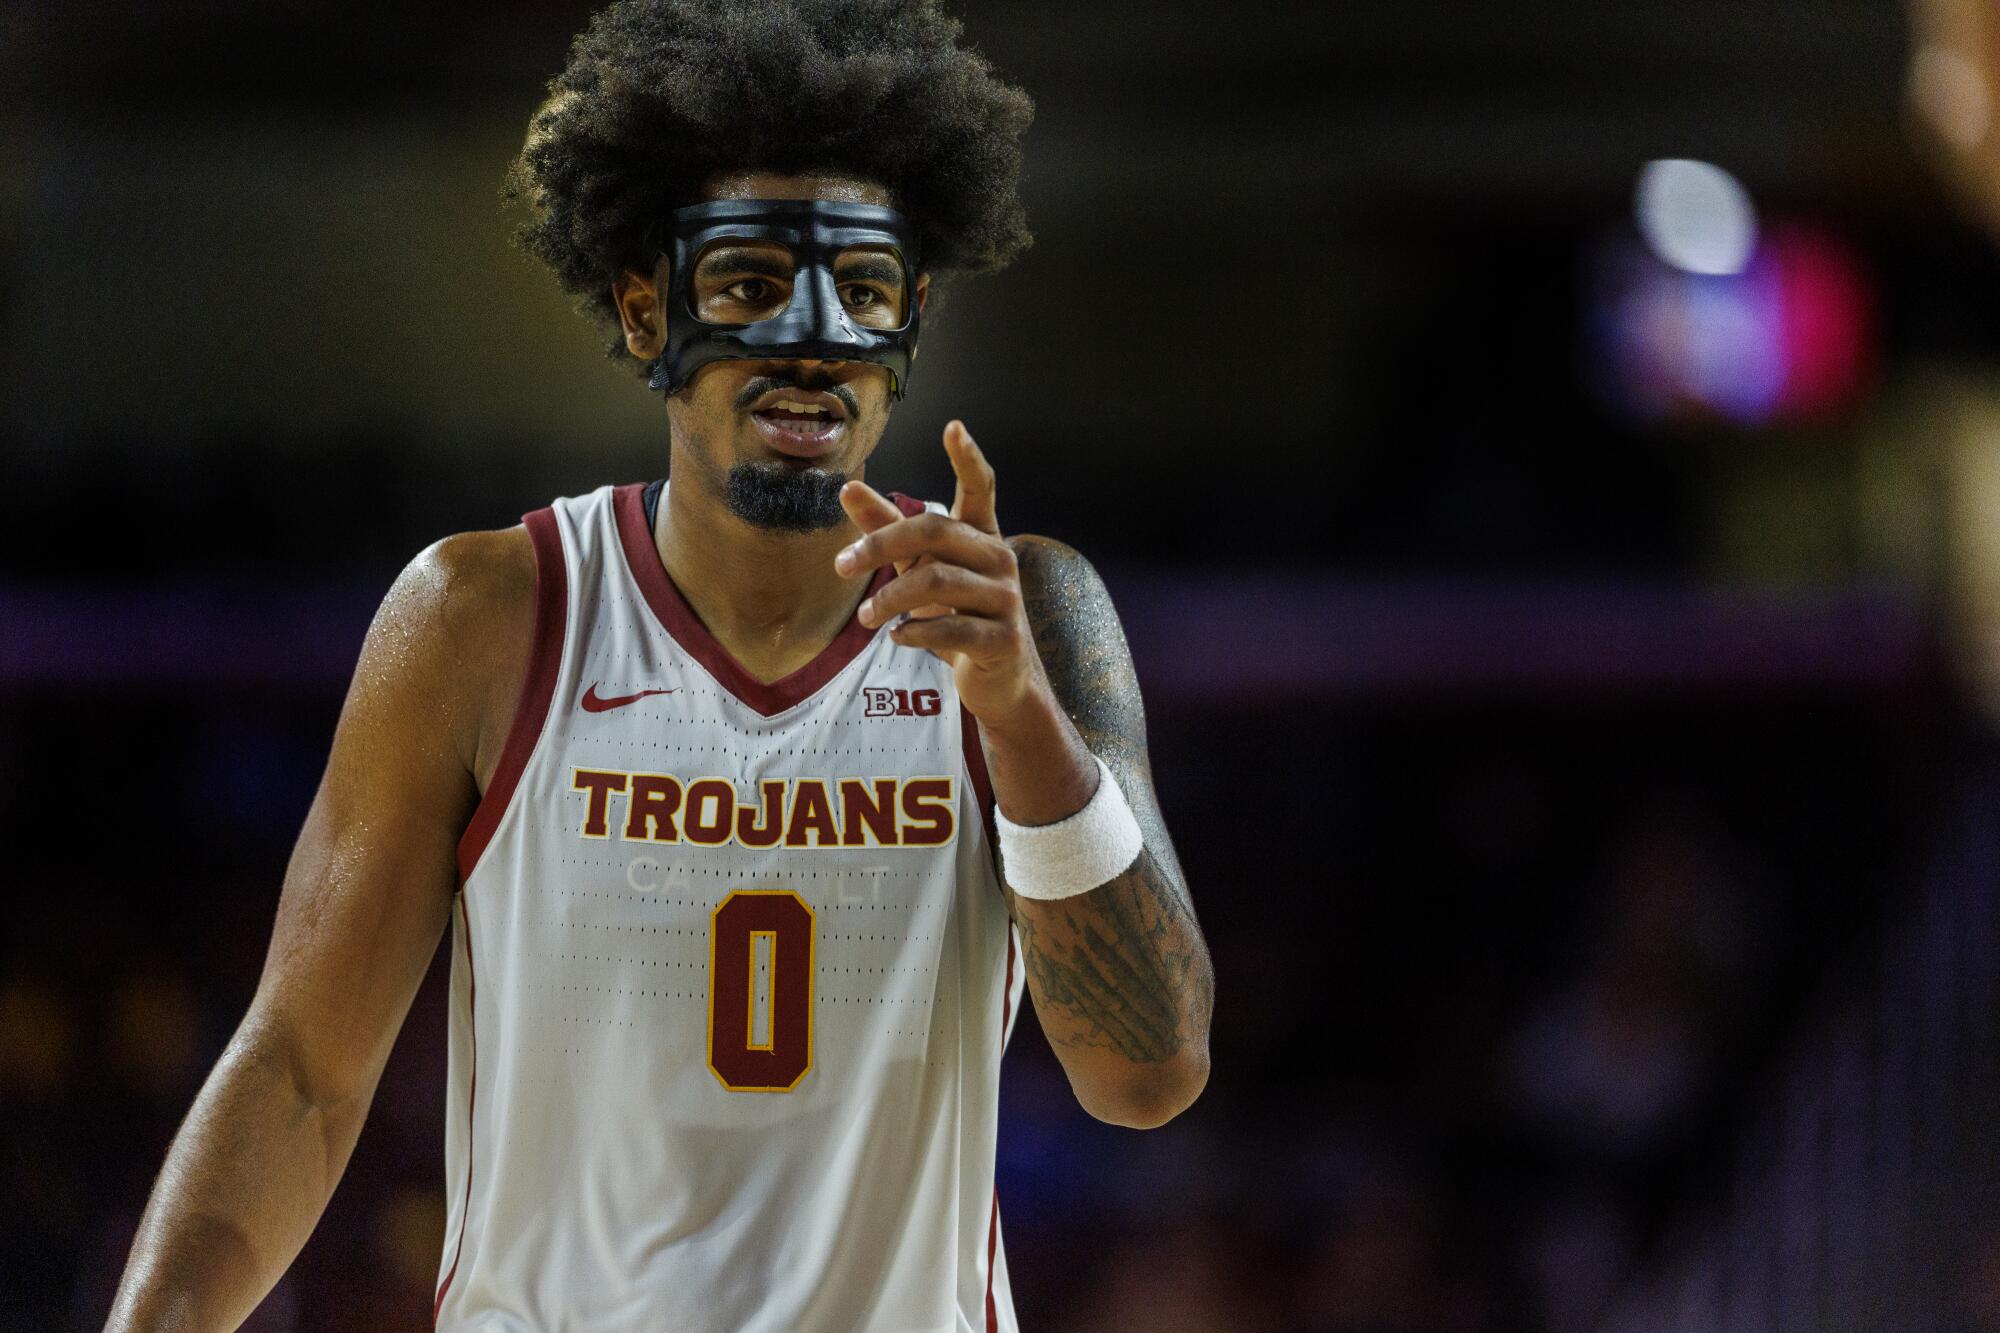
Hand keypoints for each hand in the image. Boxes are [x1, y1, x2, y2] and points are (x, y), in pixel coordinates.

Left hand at [833, 420, 1047, 727]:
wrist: (1000, 679)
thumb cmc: (958, 614)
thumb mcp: (919, 569)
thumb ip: (887, 530)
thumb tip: (847, 488)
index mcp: (982, 536)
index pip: (980, 488)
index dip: (967, 458)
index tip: (953, 427)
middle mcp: (999, 559)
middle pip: (934, 531)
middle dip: (879, 545)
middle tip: (842, 566)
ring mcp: (1006, 599)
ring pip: (935, 581)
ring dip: (888, 599)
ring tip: (866, 618)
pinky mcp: (1003, 639)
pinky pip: (948, 627)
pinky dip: (912, 632)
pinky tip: (898, 637)